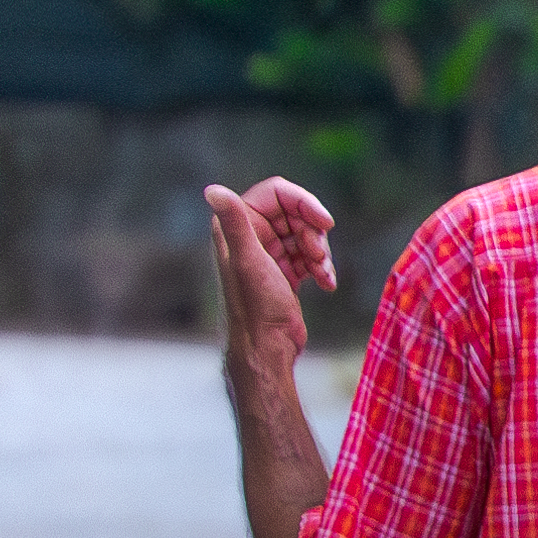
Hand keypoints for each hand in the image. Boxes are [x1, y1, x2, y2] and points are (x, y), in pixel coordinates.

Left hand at [203, 178, 336, 371]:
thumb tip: (211, 189)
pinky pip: (310, 255)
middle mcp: (250, 235)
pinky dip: (321, 267)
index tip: (325, 222)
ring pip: (306, 234)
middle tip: (318, 255)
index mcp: (235, 226)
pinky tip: (326, 284)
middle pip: (295, 213)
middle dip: (313, 233)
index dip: (304, 202)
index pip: (276, 193)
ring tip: (321, 274)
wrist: (268, 348)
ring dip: (320, 252)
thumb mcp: (248, 260)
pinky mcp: (284, 270)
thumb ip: (233, 223)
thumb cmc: (257, 307)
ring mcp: (269, 253)